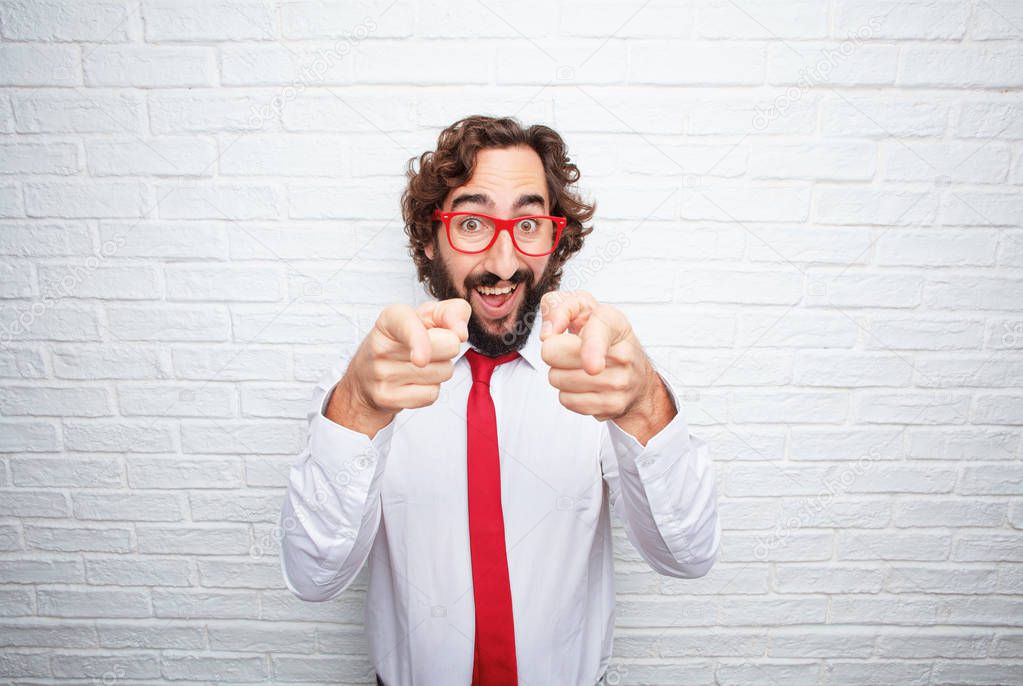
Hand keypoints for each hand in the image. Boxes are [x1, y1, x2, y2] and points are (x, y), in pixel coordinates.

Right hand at [327, 299, 470, 435]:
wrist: (367, 376)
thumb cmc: (404, 341)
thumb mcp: (427, 317)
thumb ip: (452, 312)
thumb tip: (460, 333)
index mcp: (391, 318)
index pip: (407, 325)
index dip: (419, 341)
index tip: (420, 359)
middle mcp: (382, 345)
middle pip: (446, 348)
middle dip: (448, 348)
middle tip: (432, 347)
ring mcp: (382, 374)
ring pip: (443, 372)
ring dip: (441, 369)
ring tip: (419, 365)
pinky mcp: (387, 397)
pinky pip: (431, 394)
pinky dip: (430, 389)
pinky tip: (415, 382)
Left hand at [539, 290, 656, 421]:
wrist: (636, 374)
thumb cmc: (600, 336)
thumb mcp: (582, 308)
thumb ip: (558, 307)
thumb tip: (547, 334)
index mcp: (614, 323)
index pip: (598, 335)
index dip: (592, 350)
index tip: (592, 367)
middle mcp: (622, 353)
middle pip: (555, 355)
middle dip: (553, 351)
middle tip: (569, 350)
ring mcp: (620, 383)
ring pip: (557, 379)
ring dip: (560, 373)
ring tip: (578, 367)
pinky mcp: (613, 405)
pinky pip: (566, 400)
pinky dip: (569, 393)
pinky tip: (585, 385)